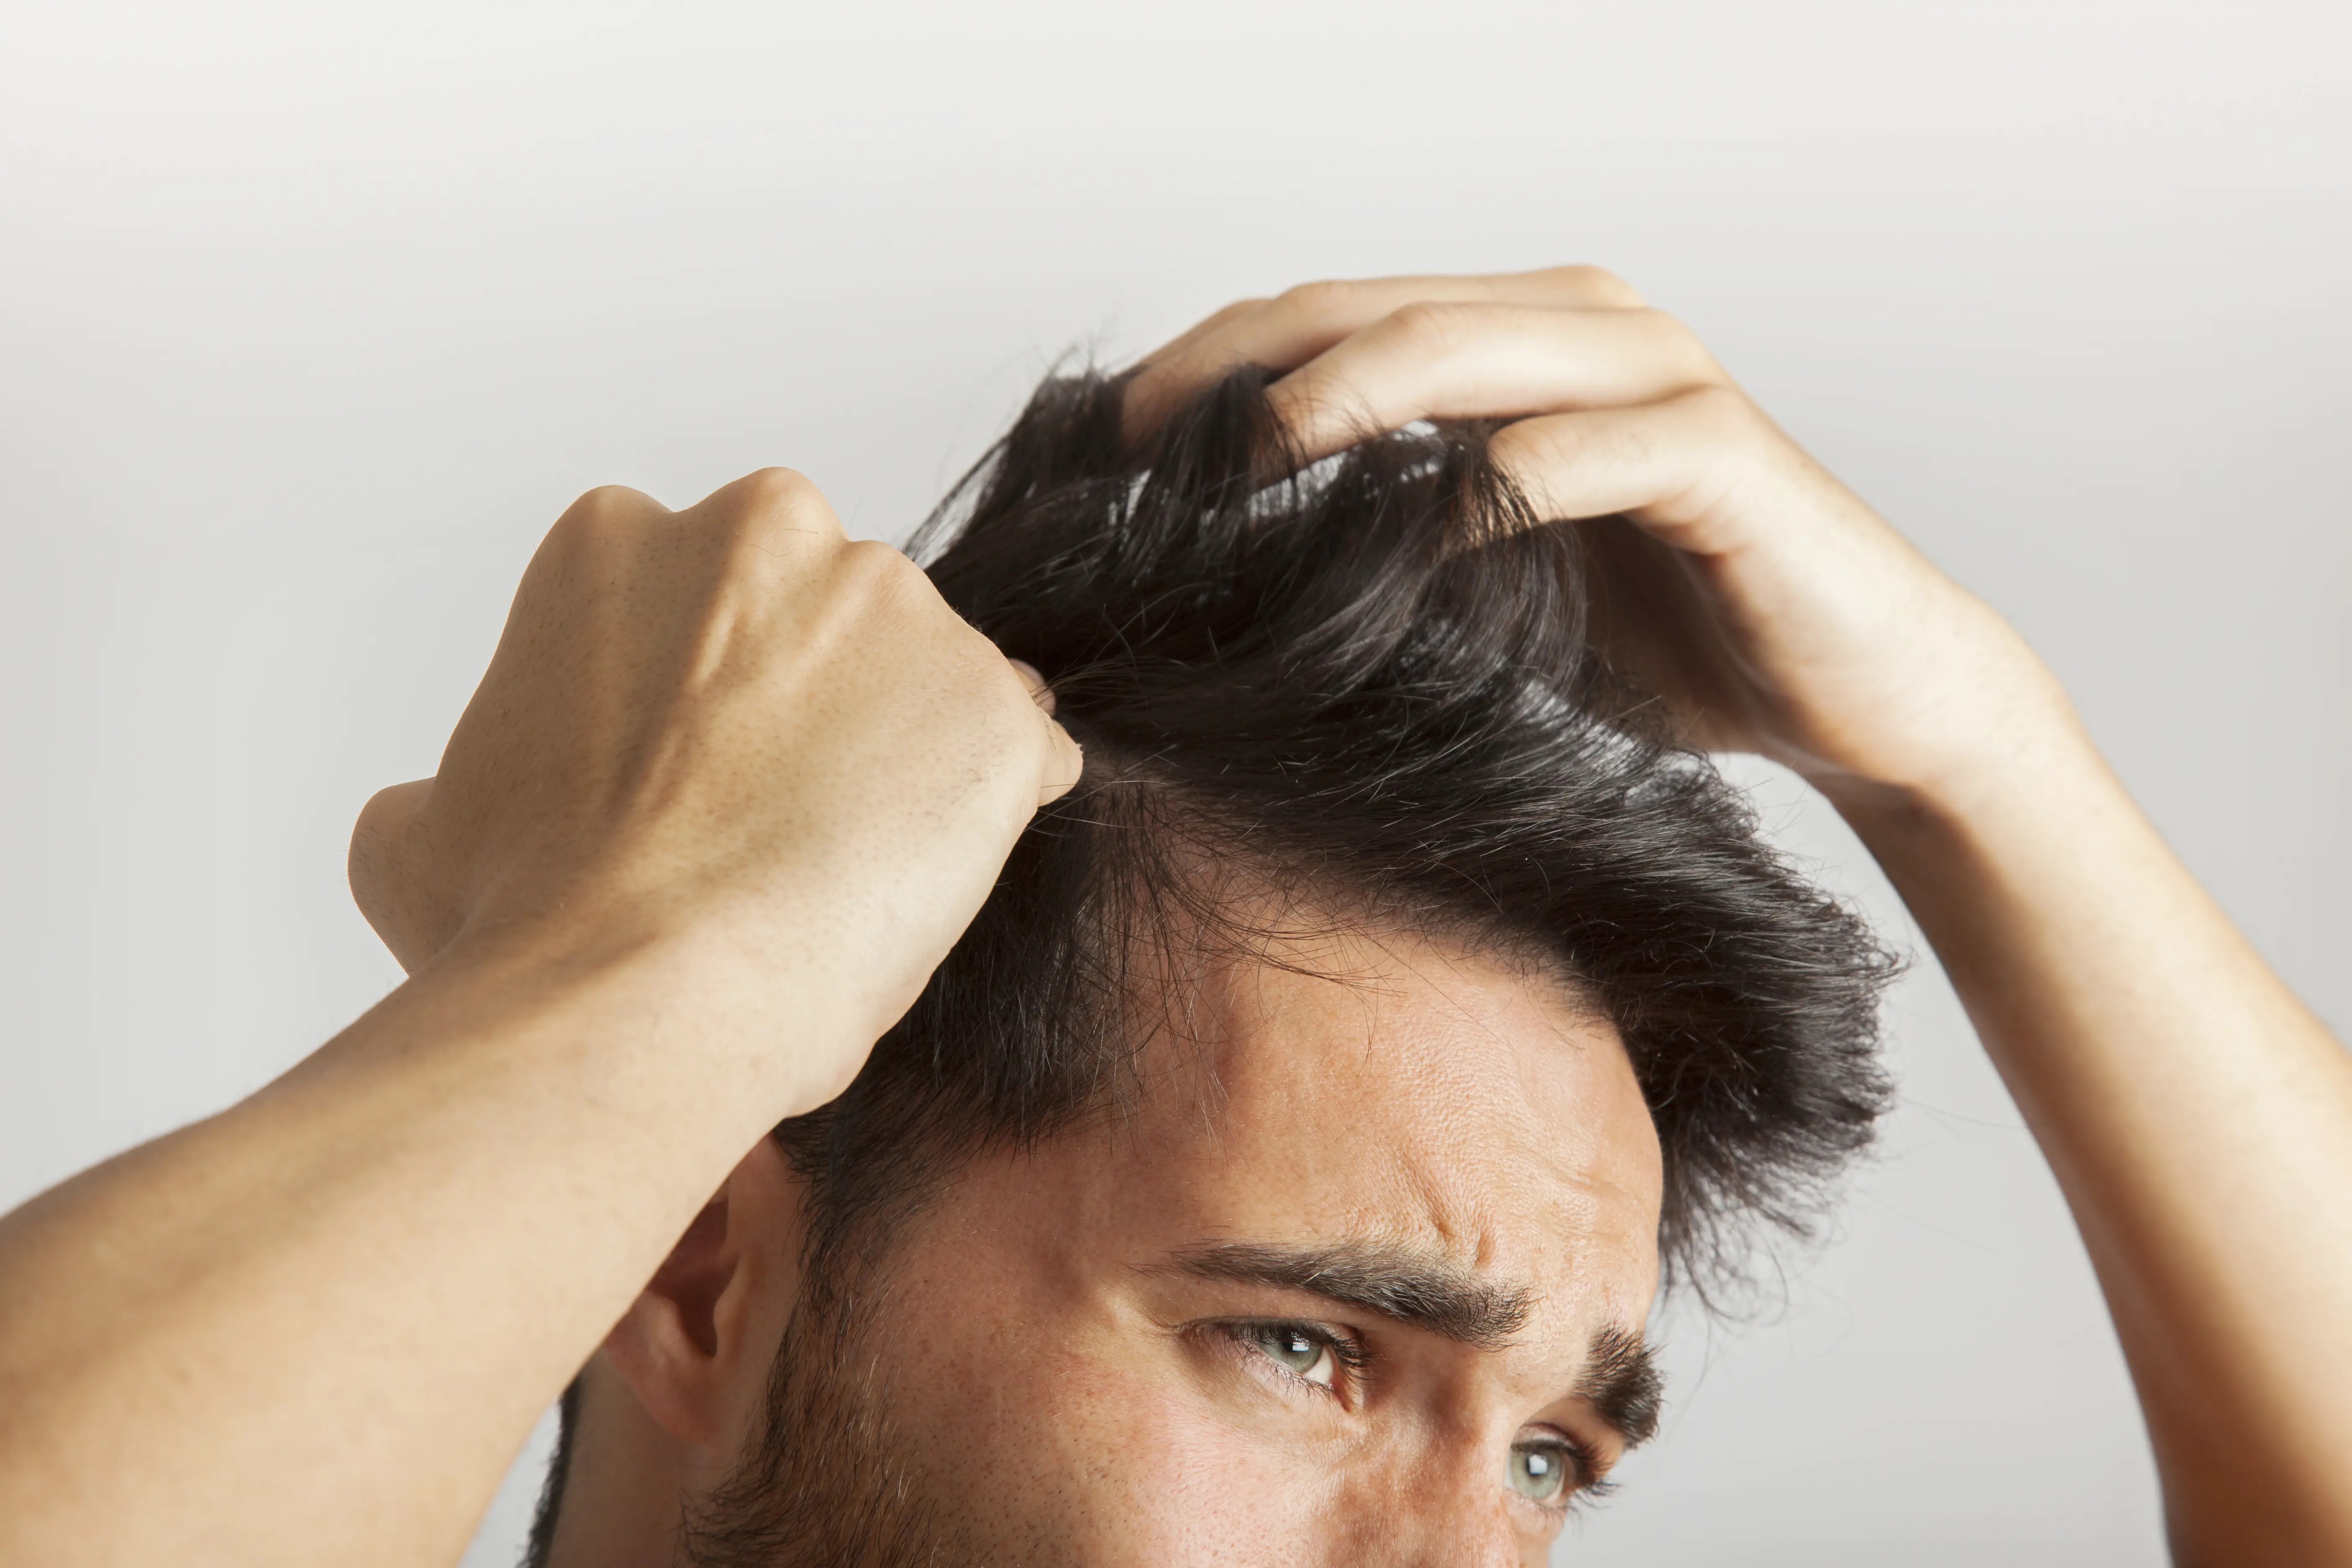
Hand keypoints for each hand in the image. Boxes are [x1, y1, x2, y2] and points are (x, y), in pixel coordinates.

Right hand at [348, 468, 1080, 1094]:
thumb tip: (438, 804)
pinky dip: (988, 813)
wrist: (635, 991)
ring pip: (922, 681)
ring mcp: (894, 612)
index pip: (696, 600)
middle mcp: (768, 532)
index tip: (686, 780)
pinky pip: (1019, 754)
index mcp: (619, 540)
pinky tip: (921, 885)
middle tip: (766, 826)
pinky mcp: (992, 705)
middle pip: (820, 617)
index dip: (698, 702)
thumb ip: (450, 783)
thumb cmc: (525, 920)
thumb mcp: (420, 836)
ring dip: (898, 761)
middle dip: (809, 706)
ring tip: (838, 875)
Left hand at [1127, 268, 2071, 804]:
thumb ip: (1398, 541)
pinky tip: (1412, 536)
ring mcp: (1661, 379)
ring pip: (1471, 348)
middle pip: (1378, 310)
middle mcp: (1588, 327)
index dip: (1217, 363)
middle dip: (1245, 364)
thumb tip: (1242, 561)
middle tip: (1138, 438)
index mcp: (1526, 342)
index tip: (1111, 436)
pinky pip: (1586, 453)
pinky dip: (1495, 487)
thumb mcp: (1499, 586)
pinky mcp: (1723, 456)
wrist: (1860, 694)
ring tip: (1243, 458)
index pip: (1337, 318)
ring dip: (1346, 395)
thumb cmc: (1675, 640)